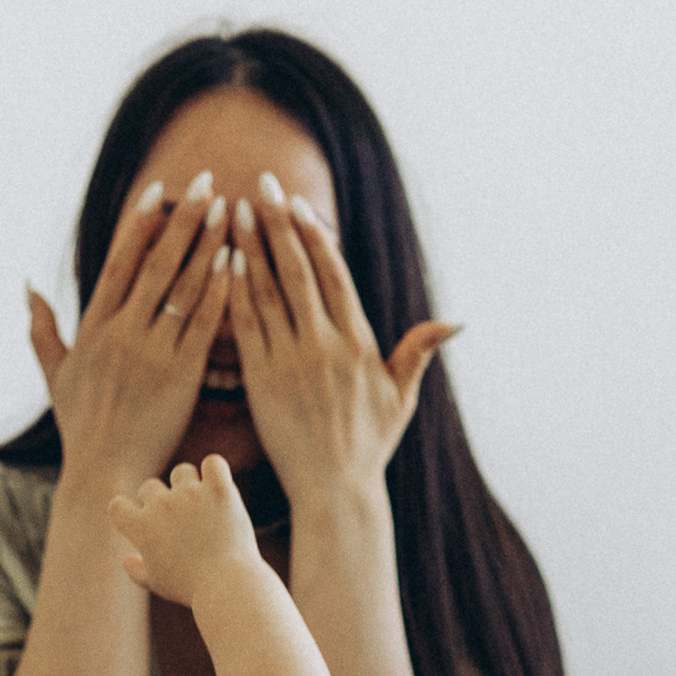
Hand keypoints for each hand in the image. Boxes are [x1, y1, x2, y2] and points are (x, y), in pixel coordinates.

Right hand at [26, 169, 228, 488]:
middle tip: (209, 182)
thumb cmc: (82, 428)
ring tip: (231, 211)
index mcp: (93, 328)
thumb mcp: (55, 375)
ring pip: (183, 287)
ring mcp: (152, 353)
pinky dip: (221, 290)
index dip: (140, 223)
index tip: (160, 190)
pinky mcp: (182, 375)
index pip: (120, 262)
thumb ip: (41, 329)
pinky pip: (204, 324)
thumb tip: (28, 287)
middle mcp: (121, 334)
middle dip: (184, 220)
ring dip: (208, 245)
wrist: (106, 475)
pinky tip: (239, 261)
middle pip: (156, 263)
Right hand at [110, 455, 265, 608]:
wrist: (228, 586)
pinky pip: (213, 463)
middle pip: (150, 487)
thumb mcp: (158, 583)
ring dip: (188, 485)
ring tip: (203, 506)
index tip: (143, 525)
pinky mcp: (219, 491)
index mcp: (141, 527)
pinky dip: (215, 472)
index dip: (127, 513)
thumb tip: (126, 560)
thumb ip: (137, 571)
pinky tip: (218, 488)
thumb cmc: (191, 588)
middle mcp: (162, 506)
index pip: (117, 506)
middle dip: (161, 502)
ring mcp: (191, 495)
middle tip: (182, 524)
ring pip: (182, 471)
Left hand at [226, 174, 457, 507]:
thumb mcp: (401, 396)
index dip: (314, 234)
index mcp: (358, 342)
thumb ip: (419, 351)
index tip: (298, 202)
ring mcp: (290, 361)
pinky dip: (233, 291)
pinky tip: (220, 261)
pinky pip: (245, 326)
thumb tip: (455, 321)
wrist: (335, 490)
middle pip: (297, 270)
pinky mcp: (261, 381)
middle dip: (278, 224)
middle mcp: (324, 345)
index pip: (333, 275)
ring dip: (249, 247)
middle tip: (260, 185)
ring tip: (233, 210)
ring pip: (266, 292)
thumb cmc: (369, 445)